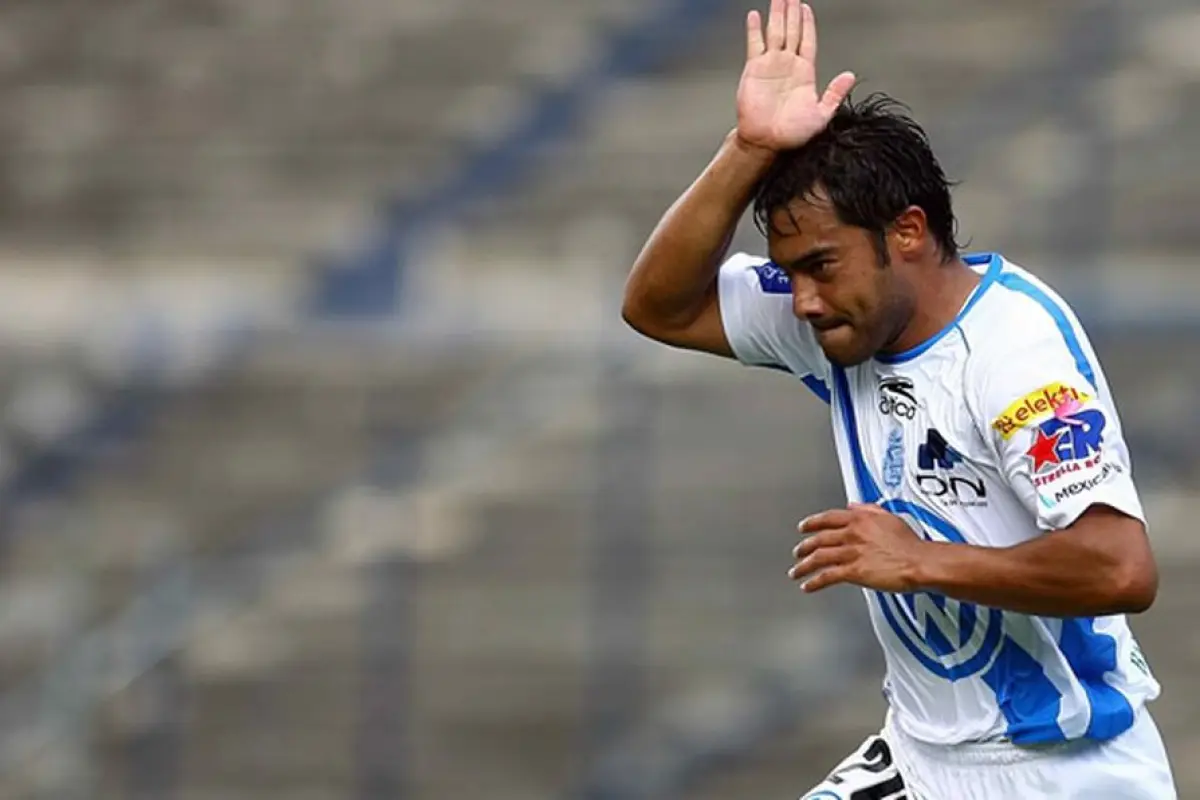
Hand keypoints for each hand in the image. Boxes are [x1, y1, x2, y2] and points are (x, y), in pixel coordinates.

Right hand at [737, 0, 855, 151]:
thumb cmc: (793, 133)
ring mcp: (770, 65)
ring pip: (775, 32)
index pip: (807, 40)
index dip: (807, 23)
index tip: (805, 7)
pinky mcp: (754, 69)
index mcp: (805, 72)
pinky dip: (754, 30)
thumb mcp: (822, 114)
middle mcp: (787, 65)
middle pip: (792, 30)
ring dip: (777, 14)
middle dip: (791, 11)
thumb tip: (850, 75)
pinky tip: (755, 15)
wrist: (767, 141)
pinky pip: (755, 45)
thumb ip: (834, 94)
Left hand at [790, 503, 925, 592]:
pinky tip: (808, 586)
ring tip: (796, 571)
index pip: (828, 518)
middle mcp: (851, 533)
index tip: (803, 527)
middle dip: (804, 547)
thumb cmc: (910, 543)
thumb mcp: (889, 517)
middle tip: (797, 552)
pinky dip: (814, 582)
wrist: (920, 562)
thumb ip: (869, 509)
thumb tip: (854, 505)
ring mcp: (851, 552)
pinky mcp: (853, 571)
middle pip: (819, 539)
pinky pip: (827, 576)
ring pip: (818, 557)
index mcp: (859, 518)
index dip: (812, 523)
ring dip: (804, 566)